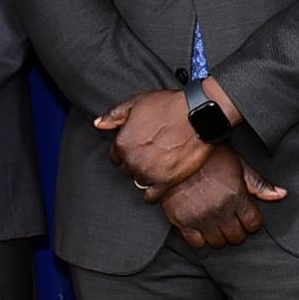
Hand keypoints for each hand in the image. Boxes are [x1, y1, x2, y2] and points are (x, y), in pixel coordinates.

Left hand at [95, 89, 211, 192]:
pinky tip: (161, 182)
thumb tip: (99, 123)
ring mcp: (148, 173)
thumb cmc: (171, 106)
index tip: (139, 147)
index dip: (128, 151)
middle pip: (128, 170)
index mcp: (122, 143)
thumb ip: (114, 115)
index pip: (116, 157)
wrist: (199, 115)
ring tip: (160, 164)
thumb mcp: (138, 103)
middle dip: (138, 162)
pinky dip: (154, 192)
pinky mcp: (165, 181)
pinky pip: (151, 196)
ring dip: (147, 175)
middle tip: (152, 153)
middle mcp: (132, 160)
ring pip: (139, 182)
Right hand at [158, 147, 284, 249]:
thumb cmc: (210, 157)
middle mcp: (220, 210)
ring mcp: (200, 217)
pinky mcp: (182, 221)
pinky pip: (196, 244)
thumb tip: (281, 195)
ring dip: (220, 236)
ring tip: (218, 224)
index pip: (253, 224)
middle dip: (238, 230)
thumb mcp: (239, 165)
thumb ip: (259, 184)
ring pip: (218, 242)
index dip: (252, 222)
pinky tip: (202, 228)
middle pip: (236, 236)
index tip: (247, 217)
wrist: (176, 154)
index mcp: (236, 196)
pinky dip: (200, 239)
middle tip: (232, 221)